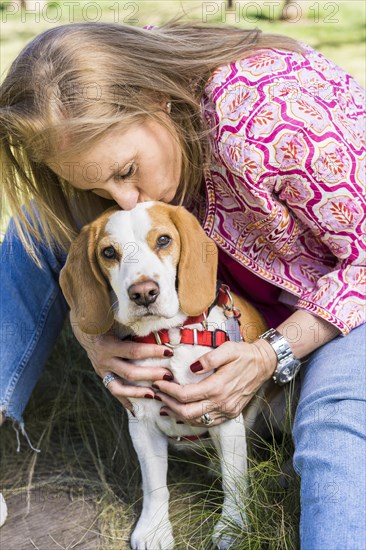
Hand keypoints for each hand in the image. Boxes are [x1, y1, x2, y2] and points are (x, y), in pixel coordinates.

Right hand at [70, 311, 173, 412]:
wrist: (85, 330)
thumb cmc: (106, 322)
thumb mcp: (117, 320)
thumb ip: (133, 323)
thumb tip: (158, 319)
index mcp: (109, 345)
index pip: (134, 351)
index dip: (152, 352)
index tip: (169, 351)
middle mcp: (104, 361)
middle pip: (129, 373)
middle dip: (151, 374)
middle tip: (168, 375)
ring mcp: (102, 371)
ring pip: (119, 388)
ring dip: (138, 393)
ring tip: (156, 396)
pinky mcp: (102, 377)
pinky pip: (114, 392)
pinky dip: (125, 401)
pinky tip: (137, 410)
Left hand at [152, 339, 276, 425]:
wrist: (264, 364)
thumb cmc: (244, 354)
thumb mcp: (228, 349)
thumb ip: (209, 358)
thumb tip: (191, 368)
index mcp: (218, 387)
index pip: (186, 395)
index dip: (168, 390)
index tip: (158, 382)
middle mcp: (222, 403)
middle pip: (187, 412)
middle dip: (168, 404)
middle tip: (157, 394)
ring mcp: (227, 411)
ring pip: (196, 421)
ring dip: (177, 414)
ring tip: (164, 405)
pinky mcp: (230, 413)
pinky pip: (207, 423)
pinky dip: (191, 420)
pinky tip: (182, 414)